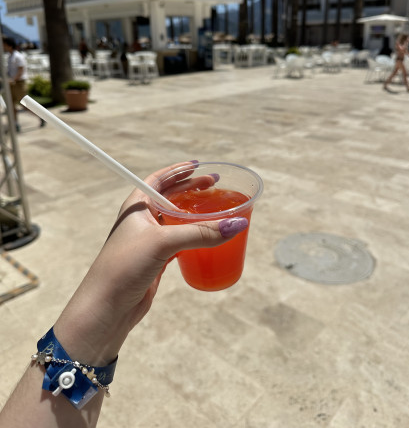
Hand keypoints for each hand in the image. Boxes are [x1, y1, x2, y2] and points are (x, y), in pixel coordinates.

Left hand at [53, 161, 247, 365]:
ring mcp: (150, 241)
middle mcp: (142, 220)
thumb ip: (200, 232)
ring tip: (216, 209)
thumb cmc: (125, 266)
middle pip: (171, 197)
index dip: (178, 171)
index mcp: (137, 206)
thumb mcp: (163, 243)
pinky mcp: (157, 260)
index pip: (159, 179)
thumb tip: (237, 224)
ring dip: (195, 214)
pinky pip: (180, 242)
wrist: (106, 308)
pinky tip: (207, 238)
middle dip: (192, 189)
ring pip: (177, 221)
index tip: (199, 166)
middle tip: (215, 185)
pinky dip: (194, 237)